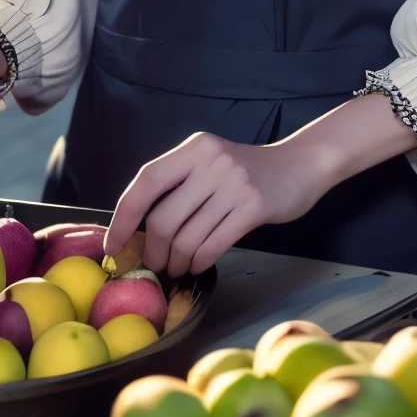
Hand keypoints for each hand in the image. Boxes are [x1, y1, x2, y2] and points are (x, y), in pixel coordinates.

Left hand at [105, 132, 327, 278]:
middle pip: (163, 219)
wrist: (301, 164)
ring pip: (186, 238)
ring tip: (179, 267)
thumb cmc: (248, 170)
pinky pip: (212, 246)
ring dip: (176, 262)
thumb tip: (139, 228)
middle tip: (155, 265)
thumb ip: (180, 183)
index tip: (115, 245)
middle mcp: (211, 161)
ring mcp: (233, 184)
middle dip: (153, 251)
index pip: (146, 181)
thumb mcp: (211, 161)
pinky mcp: (253, 207)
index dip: (125, 217)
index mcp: (194, 148)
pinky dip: (199, 262)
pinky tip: (198, 264)